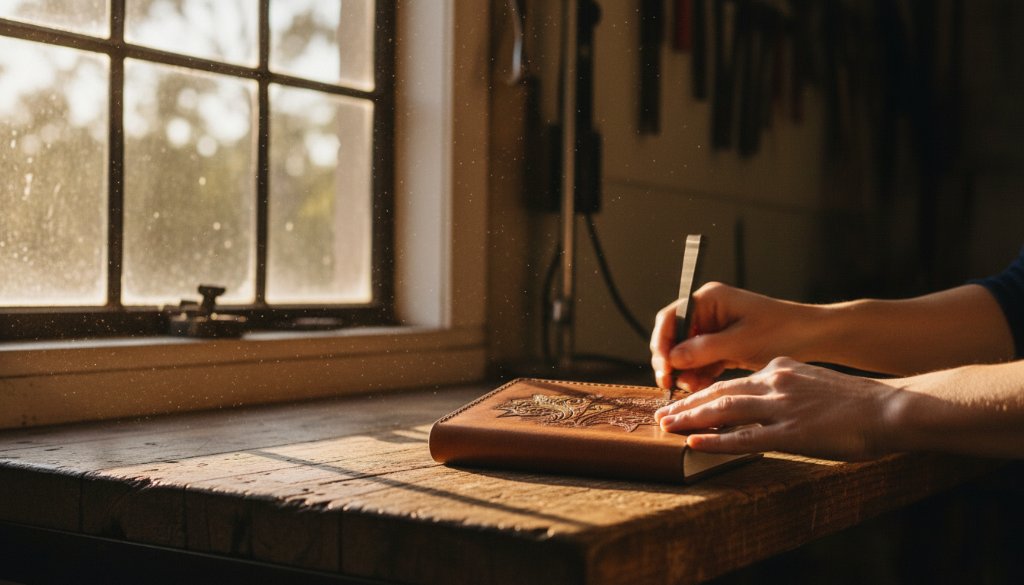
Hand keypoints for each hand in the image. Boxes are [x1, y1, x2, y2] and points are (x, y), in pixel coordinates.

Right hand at [649, 282, 815, 390]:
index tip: (663, 366)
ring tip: (690, 388)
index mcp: (710, 299)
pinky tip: (700, 387)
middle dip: (672, 360)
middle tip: (669, 383)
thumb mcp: (740, 342)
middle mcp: (709, 312)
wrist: (815, 338)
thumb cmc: (782, 331)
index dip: (662, 342)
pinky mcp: (725, 346)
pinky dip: (700, 375)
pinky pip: (702, 362)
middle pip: (675, 336)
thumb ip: (702, 350)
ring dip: (685, 371)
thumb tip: (672, 358)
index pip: (672, 317)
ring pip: (687, 353)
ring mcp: (716, 330)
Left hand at [654, 357, 900, 460]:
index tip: (684, 401)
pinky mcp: (792, 433)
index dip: (704, 392)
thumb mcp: (816, 382)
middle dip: (687, 404)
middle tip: (662, 414)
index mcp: (782, 369)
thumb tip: (771, 397)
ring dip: (691, 419)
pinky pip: (746, 438)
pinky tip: (694, 443)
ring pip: (725, 410)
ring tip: (667, 426)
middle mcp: (776, 383)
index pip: (733, 381)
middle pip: (720, 392)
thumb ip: (789, 386)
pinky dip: (717, 441)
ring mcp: (782, 408)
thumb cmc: (860, 402)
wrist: (892, 408)